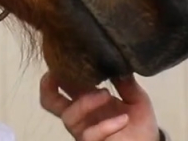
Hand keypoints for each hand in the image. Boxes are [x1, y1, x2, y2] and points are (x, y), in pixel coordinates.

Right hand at [40, 73, 159, 140]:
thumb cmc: (139, 123)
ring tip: (106, 94)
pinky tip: (123, 119)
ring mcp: (84, 130)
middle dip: (48, 87)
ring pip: (68, 116)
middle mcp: (80, 114)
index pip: (63, 84)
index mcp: (87, 98)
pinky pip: (89, 135)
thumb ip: (126, 83)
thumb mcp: (136, 98)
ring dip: (85, 102)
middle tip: (59, 73)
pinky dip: (107, 126)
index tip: (65, 55)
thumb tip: (118, 61)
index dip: (58, 70)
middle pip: (49, 102)